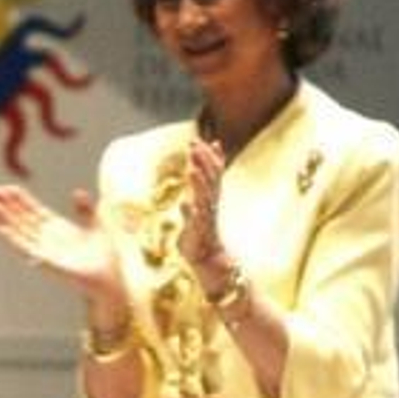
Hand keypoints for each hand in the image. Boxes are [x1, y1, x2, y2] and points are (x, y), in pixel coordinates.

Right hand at [0, 184, 123, 300]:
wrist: (108, 278)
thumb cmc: (103, 255)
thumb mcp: (95, 225)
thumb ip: (85, 209)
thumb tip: (77, 192)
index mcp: (58, 228)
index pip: (35, 210)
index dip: (22, 199)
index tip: (9, 187)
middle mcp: (48, 238)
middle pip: (24, 218)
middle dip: (9, 205)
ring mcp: (46, 249)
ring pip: (20, 231)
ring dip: (6, 219)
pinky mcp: (46, 261)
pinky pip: (26, 248)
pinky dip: (13, 238)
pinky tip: (1, 228)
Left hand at [177, 137, 226, 264]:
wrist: (208, 257)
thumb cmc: (202, 226)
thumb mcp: (204, 198)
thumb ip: (207, 175)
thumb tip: (210, 150)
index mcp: (212, 196)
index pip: (213, 171)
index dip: (206, 156)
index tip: (196, 140)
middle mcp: (211, 204)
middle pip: (210, 180)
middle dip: (203, 163)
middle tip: (193, 147)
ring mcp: (205, 217)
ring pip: (204, 198)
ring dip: (199, 184)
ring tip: (191, 170)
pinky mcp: (198, 232)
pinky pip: (195, 221)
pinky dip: (190, 211)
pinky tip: (185, 203)